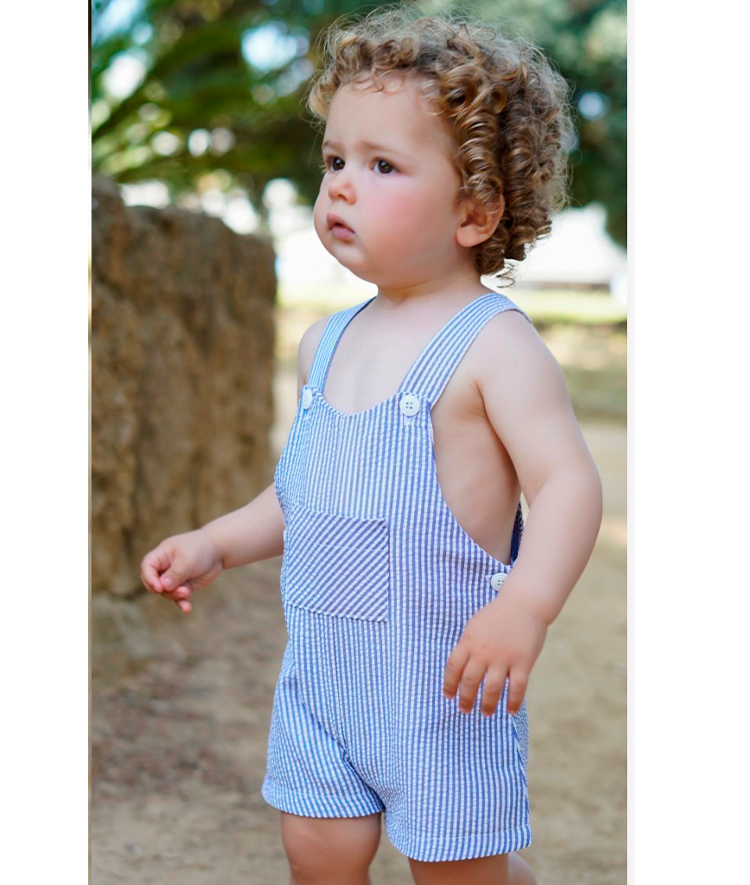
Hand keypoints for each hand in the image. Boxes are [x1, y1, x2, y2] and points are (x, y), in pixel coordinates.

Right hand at [139, 529, 223, 613]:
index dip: (149, 578)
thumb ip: (175, 574)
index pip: (147, 567)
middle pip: (154, 583)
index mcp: (161, 555)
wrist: (219, 550)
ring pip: (167, 592)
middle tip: (178, 590)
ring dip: (175, 595)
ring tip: (186, 592)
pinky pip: (179, 597)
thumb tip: (163, 587)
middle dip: (164, 590)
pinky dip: (182, 603)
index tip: (159, 587)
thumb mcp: (187, 560)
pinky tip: (187, 609)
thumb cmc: (200, 549)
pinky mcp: (185, 585)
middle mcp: (165, 566)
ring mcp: (174, 577)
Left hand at [442, 591, 547, 715]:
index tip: (448, 696)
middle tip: (464, 709)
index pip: (453, 667)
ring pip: (492, 689)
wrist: (524, 603)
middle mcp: (483, 651)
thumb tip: (461, 669)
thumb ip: (468, 646)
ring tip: (486, 713)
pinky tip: (511, 711)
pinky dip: (513, 702)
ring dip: (487, 704)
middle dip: (466, 699)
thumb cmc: (498, 615)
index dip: (449, 684)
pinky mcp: (523, 661)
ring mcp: (503, 657)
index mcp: (469, 641)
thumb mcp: (475, 626)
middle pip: (470, 681)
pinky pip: (517, 688)